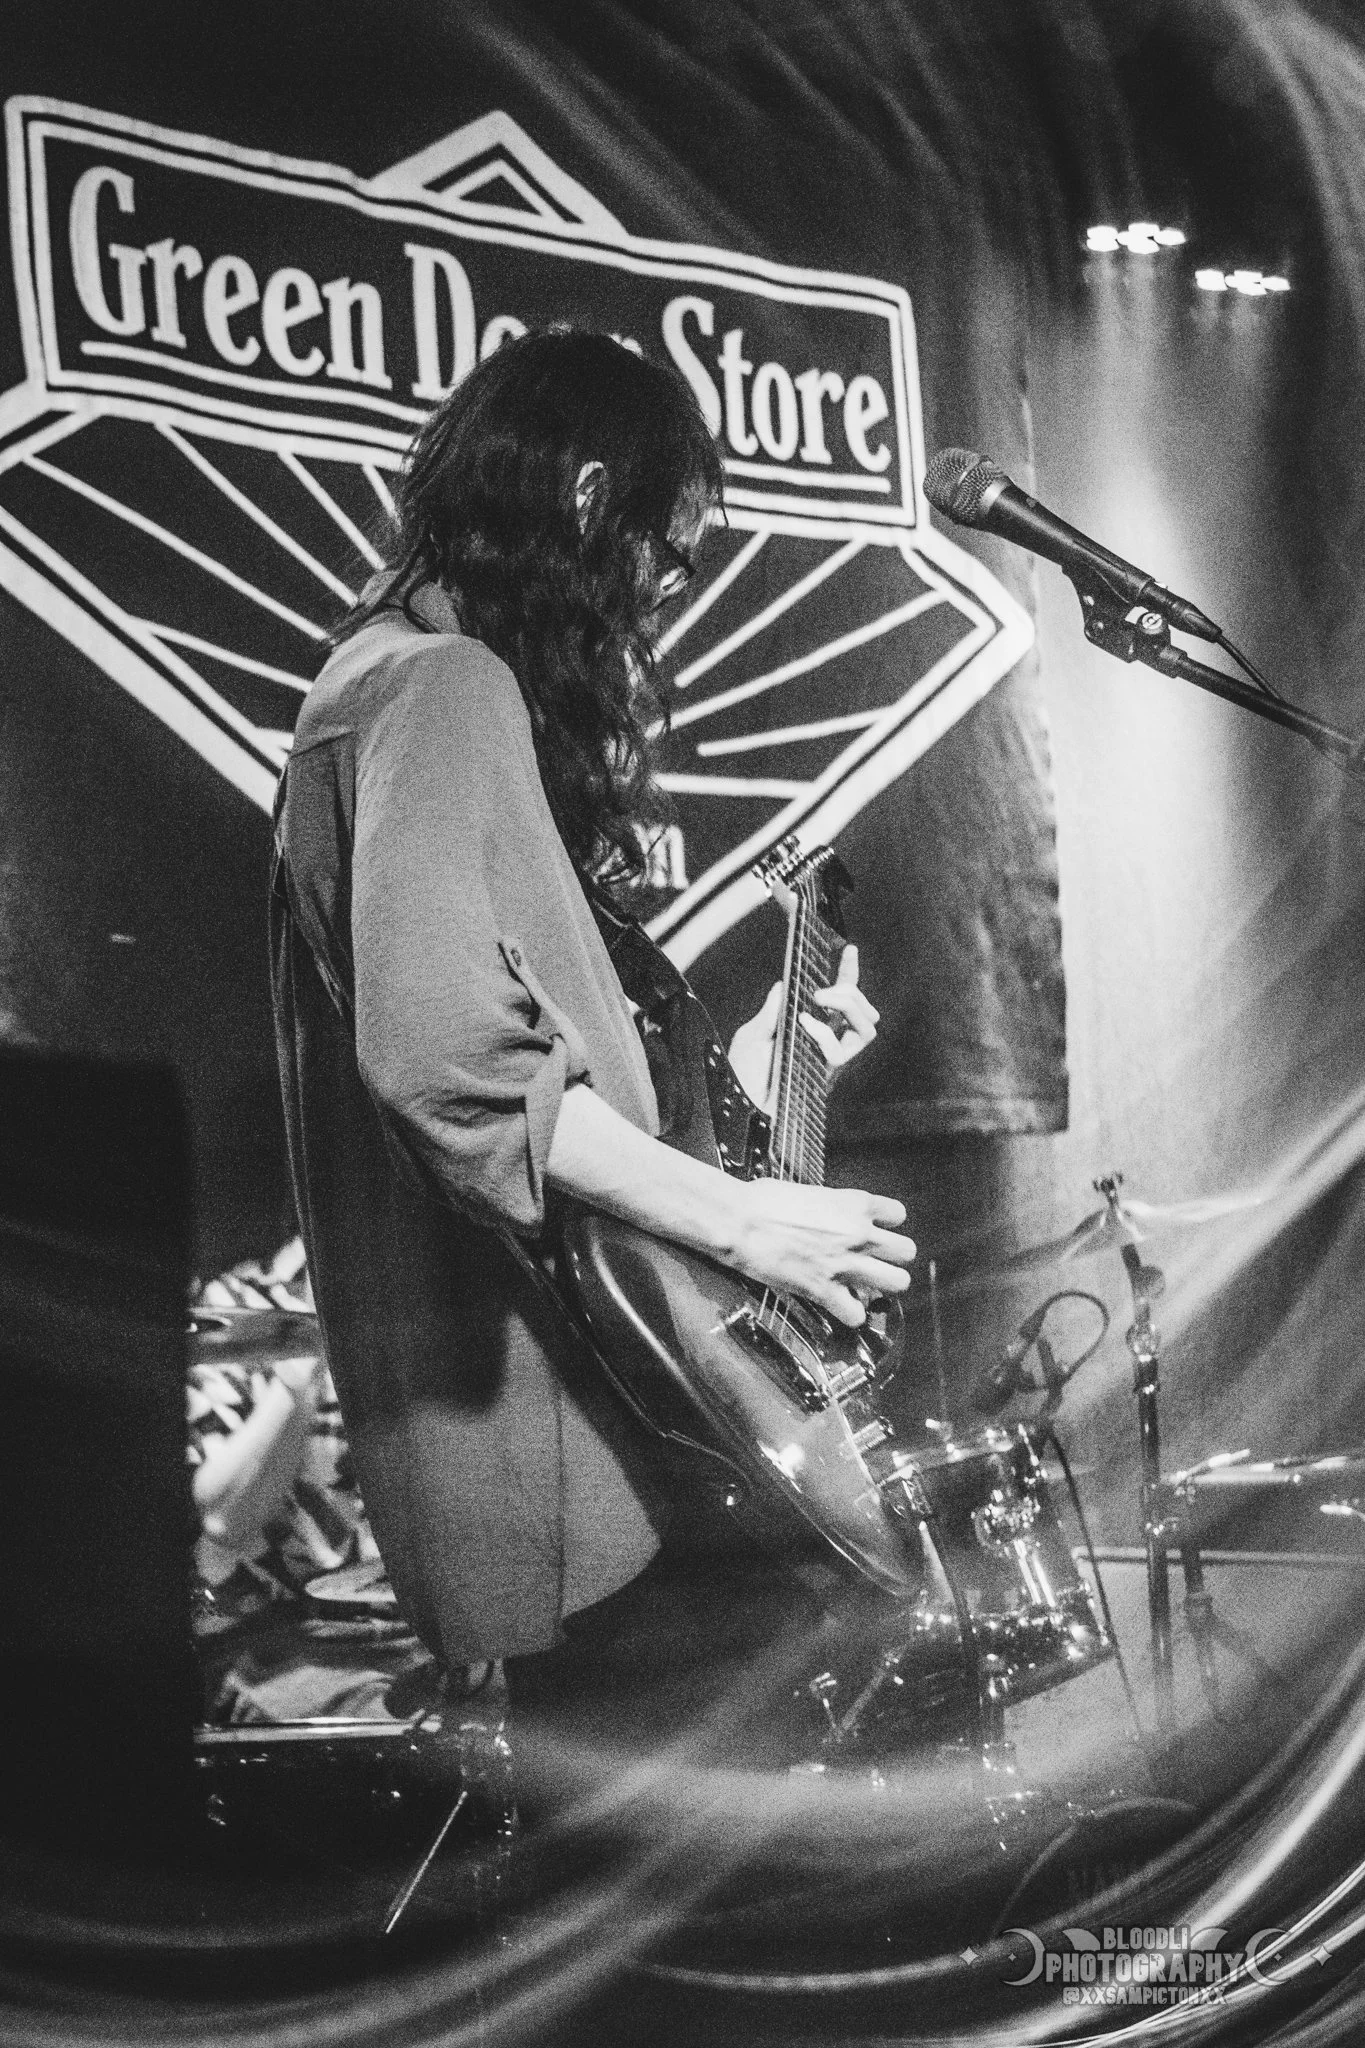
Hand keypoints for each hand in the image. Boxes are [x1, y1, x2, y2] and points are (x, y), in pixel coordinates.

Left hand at [727, 946, 878, 1112]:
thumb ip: (771, 1010)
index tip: (849, 950)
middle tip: (820, 990)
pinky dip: (823, 1032)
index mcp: (813, 1032)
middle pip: (865, 1014)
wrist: (739, 1108)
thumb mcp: (752, 1034)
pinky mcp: (824, 1076)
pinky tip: (802, 1024)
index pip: (843, 1000)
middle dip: (851, 990)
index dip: (849, 975)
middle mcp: (827, 1046)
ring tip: (819, 999)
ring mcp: (828, 1061)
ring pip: (867, 1029)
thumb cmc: (744, 1077)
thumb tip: (784, 984)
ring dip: (848, 1006)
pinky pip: (840, 1053)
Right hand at [727, 1179, 914, 1328]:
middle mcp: (858, 1234)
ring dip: (882, 1288)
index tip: (875, 1231)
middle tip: (874, 1263)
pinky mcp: (825, 1290)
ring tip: (866, 1288)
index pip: (898, 1215)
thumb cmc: (763, 1201)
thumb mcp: (809, 1192)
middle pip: (906, 1251)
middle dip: (892, 1259)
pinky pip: (857, 1315)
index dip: (887, 1225)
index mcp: (853, 1204)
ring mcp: (845, 1263)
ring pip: (897, 1283)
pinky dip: (849, 1315)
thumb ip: (830, 1207)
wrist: (739, 1220)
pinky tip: (839, 1307)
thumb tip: (829, 1214)